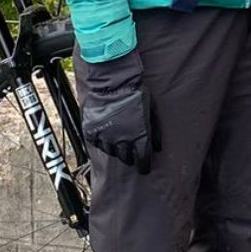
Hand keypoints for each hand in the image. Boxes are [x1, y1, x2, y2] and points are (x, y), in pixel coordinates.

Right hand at [79, 52, 159, 172]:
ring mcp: (106, 137)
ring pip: (112, 152)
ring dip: (117, 149)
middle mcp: (122, 141)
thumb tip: (158, 147)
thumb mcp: (152, 111)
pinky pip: (98, 144)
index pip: (142, 161)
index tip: (144, 168)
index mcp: (139, 137)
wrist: (113, 83)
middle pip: (127, 158)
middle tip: (131, 153)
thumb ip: (155, 131)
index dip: (144, 166)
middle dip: (130, 157)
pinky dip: (103, 142)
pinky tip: (107, 136)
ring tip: (119, 142)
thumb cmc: (136, 94)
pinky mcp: (92, 132)